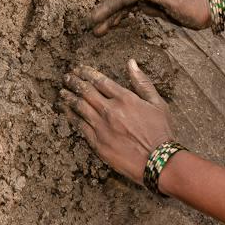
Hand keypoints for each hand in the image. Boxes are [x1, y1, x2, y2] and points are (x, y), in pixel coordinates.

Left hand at [60, 60, 172, 184]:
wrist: (158, 162)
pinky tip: (67, 112)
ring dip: (69, 97)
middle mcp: (110, 110)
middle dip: (74, 82)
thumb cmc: (161, 132)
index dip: (87, 73)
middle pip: (86, 91)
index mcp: (125, 98)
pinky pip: (80, 126)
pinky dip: (72, 116)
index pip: (100, 80)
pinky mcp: (98, 143)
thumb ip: (142, 82)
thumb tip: (131, 63)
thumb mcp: (158, 103)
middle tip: (67, 78)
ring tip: (63, 92)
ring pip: (80, 107)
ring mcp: (102, 127)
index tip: (79, 69)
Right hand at [88, 0, 211, 33]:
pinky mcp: (152, 4)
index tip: (93, 19)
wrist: (209, 9)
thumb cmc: (193, 7)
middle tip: (91, 26)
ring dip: (111, 17)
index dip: (107, 7)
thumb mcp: (175, 1)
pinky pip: (132, 10)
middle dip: (105, 12)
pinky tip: (115, 25)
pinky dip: (122, 17)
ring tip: (98, 31)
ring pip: (124, 6)